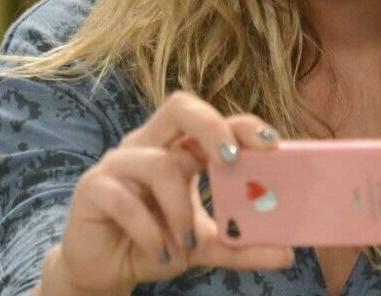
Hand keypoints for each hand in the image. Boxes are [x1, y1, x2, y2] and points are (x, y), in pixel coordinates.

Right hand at [41, 91, 292, 295]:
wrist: (106, 272)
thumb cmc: (157, 244)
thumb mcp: (205, 245)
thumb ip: (242, 246)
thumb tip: (287, 254)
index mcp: (178, 148)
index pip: (212, 119)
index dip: (241, 125)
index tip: (272, 145)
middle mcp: (149, 145)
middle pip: (180, 108)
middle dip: (212, 127)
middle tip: (232, 160)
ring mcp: (118, 163)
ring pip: (160, 165)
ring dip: (180, 208)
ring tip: (186, 242)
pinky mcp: (93, 187)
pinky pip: (126, 201)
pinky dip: (150, 230)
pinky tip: (160, 253)